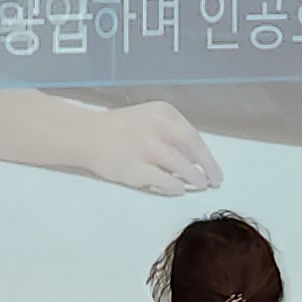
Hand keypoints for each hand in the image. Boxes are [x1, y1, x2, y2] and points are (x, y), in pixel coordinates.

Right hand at [85, 100, 223, 194]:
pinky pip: (164, 180)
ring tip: (199, 186)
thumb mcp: (149, 118)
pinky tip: (178, 190)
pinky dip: (175, 186)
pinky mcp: (136, 168)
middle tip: (214, 181)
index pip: (192, 135)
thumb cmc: (121, 127)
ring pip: (180, 165)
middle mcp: (156, 127)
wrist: (87, 136)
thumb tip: (196, 158)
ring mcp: (146, 148)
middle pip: (191, 147)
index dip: (206, 154)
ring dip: (194, 177)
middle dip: (207, 166)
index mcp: (163, 112)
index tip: (214, 168)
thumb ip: (171, 132)